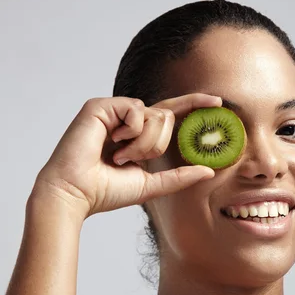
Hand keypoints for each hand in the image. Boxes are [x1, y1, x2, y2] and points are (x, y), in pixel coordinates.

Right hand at [33, 94, 220, 217]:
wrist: (77, 193)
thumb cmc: (107, 191)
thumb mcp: (152, 185)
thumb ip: (180, 176)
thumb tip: (209, 171)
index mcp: (139, 133)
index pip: (172, 113)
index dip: (194, 104)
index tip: (218, 101)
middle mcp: (129, 119)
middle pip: (167, 117)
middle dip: (156, 145)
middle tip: (129, 160)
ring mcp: (115, 110)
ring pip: (155, 114)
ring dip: (143, 143)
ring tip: (118, 155)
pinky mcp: (101, 105)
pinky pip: (136, 109)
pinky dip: (131, 131)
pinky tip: (111, 142)